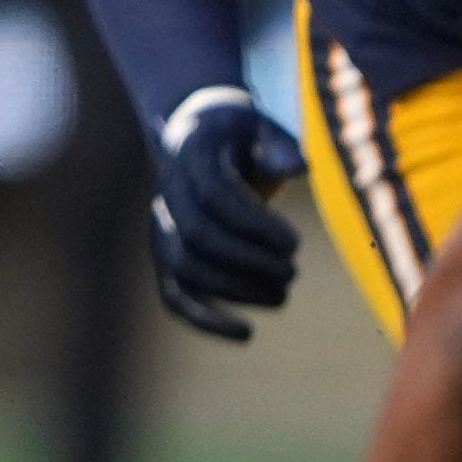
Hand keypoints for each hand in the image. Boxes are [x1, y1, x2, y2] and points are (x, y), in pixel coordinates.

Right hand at [145, 83, 312, 339]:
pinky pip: (175, 295)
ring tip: (282, 294)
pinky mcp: (167, 256)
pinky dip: (205, 320)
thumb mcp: (260, 127)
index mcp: (190, 154)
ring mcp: (162, 227)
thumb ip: (279, 145)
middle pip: (197, 237)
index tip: (295, 244)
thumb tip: (299, 167)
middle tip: (293, 272)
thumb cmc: (240, 135)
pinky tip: (246, 334)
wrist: (195, 138)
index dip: (254, 225)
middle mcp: (167, 193)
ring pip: (185, 269)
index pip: (215, 196)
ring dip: (234, 289)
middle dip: (248, 261)